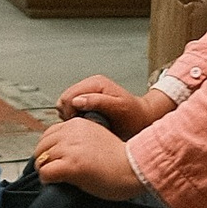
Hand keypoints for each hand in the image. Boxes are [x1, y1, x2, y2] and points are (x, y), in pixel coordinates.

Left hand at [34, 116, 144, 201]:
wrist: (134, 168)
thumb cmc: (121, 159)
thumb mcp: (96, 138)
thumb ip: (78, 140)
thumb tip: (62, 153)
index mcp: (78, 124)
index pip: (49, 134)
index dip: (50, 149)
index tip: (54, 159)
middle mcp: (71, 132)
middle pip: (42, 146)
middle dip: (45, 160)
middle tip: (54, 171)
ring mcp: (70, 148)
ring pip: (41, 159)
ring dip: (46, 170)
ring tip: (56, 178)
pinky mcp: (71, 165)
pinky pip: (46, 172)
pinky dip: (47, 179)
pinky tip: (57, 183)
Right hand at [52, 75, 174, 134]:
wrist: (142, 119)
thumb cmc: (133, 116)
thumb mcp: (119, 108)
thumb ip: (98, 102)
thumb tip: (77, 101)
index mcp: (96, 83)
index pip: (69, 96)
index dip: (71, 112)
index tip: (82, 123)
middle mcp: (90, 85)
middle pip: (64, 99)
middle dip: (69, 113)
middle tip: (84, 124)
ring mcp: (88, 93)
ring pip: (66, 105)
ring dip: (72, 116)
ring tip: (87, 124)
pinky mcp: (87, 101)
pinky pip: (71, 109)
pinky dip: (75, 117)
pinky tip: (88, 123)